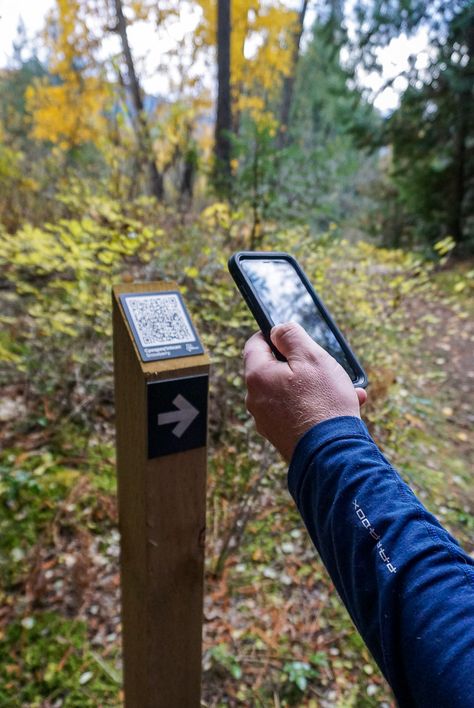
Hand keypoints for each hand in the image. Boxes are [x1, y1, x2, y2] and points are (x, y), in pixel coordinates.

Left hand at [243, 322, 366, 460]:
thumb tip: (277, 329)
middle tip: (324, 365)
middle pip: (273, 369)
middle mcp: (255, 399)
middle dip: (300, 364)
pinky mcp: (281, 436)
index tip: (291, 336)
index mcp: (257, 376)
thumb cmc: (323, 403)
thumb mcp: (311, 357)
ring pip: (289, 391)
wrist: (332, 454)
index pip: (255, 343)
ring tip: (343, 388)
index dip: (274, 334)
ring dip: (314, 386)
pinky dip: (315, 405)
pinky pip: (296, 411)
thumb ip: (291, 336)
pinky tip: (343, 405)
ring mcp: (267, 420)